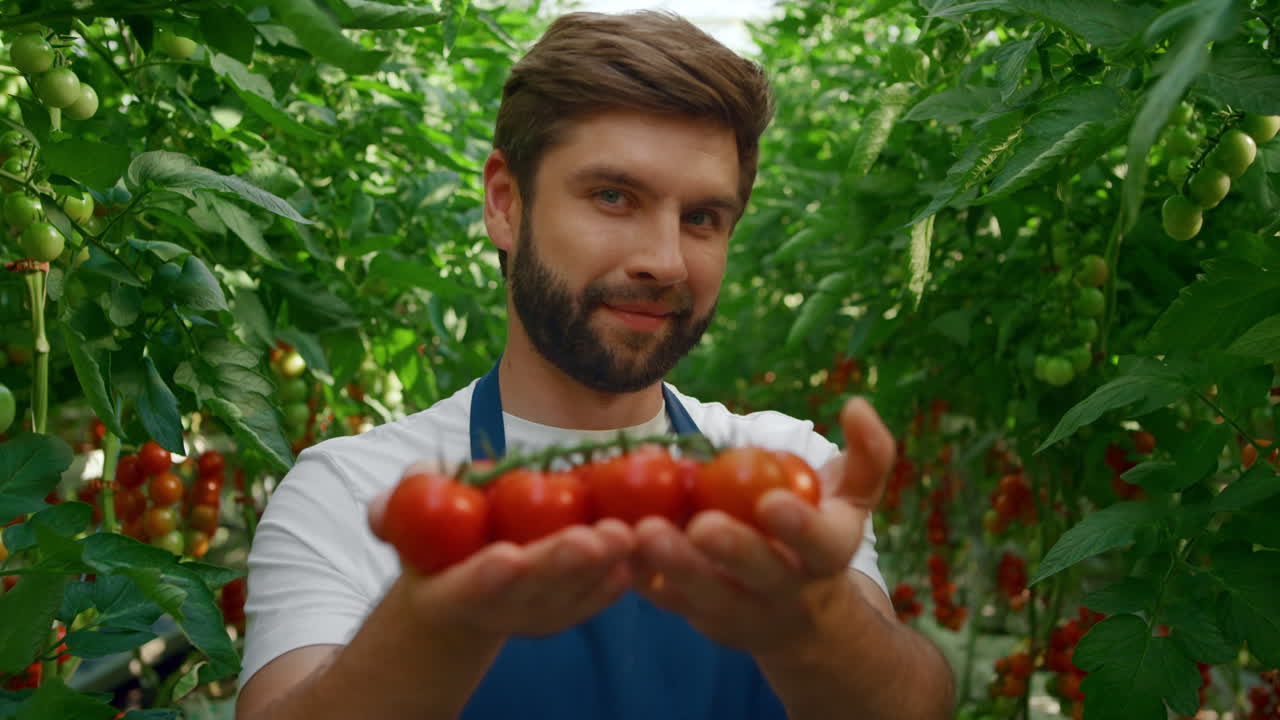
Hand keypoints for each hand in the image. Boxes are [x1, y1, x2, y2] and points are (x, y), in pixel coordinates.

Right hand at [368, 463, 635, 640]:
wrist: (464, 585)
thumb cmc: (438, 539)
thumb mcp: (408, 516)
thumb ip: (404, 498)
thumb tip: (407, 484)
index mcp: (450, 592)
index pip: (468, 586)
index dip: (487, 574)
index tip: (508, 556)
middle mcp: (499, 611)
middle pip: (535, 590)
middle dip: (563, 564)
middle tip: (592, 538)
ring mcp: (540, 614)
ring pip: (576, 591)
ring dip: (604, 563)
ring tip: (627, 531)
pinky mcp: (573, 608)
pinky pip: (600, 592)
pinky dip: (622, 571)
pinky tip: (641, 543)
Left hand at [629, 397, 894, 656]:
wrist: (803, 618)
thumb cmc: (822, 536)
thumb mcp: (855, 499)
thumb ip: (869, 453)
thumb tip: (855, 404)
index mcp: (828, 558)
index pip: (821, 546)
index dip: (799, 527)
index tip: (773, 502)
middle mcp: (787, 592)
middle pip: (760, 576)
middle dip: (733, 551)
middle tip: (702, 524)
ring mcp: (741, 612)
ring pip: (707, 596)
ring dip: (675, 567)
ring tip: (644, 532)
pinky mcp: (700, 618)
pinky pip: (669, 601)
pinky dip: (641, 577)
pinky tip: (615, 547)